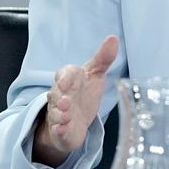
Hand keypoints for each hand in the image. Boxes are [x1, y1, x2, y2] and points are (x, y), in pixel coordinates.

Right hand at [33, 35, 118, 164]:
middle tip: (66, 101)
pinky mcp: (61, 130)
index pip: (64, 73)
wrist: (77, 119)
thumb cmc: (85, 93)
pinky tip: (63, 129)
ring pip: (55, 113)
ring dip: (60, 114)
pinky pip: (57, 129)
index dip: (65, 77)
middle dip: (60, 97)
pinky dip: (59, 130)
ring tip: (66, 116)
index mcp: (69, 79)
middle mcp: (60, 96)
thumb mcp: (95, 74)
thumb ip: (103, 58)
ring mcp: (58, 113)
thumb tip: (113, 38)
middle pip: (56, 94)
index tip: (66, 82)